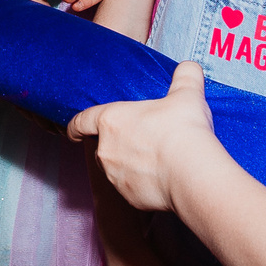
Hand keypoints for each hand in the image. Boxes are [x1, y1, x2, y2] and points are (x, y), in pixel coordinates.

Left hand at [69, 62, 221, 214]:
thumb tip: (189, 67)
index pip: (81, 121)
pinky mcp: (128, 197)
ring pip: (115, 169)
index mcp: (111, 121)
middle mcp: (106, 150)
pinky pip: (131, 188)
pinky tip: (162, 178)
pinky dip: (141, 184)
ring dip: (128, 164)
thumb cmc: (183, 130)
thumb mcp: (187, 94)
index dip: (76, 125)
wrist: (192, 174)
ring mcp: (114, 176)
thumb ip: (185, 76)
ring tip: (155, 160)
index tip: (73, 130)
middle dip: (116, 144)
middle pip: (102, 146)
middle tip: (140, 140)